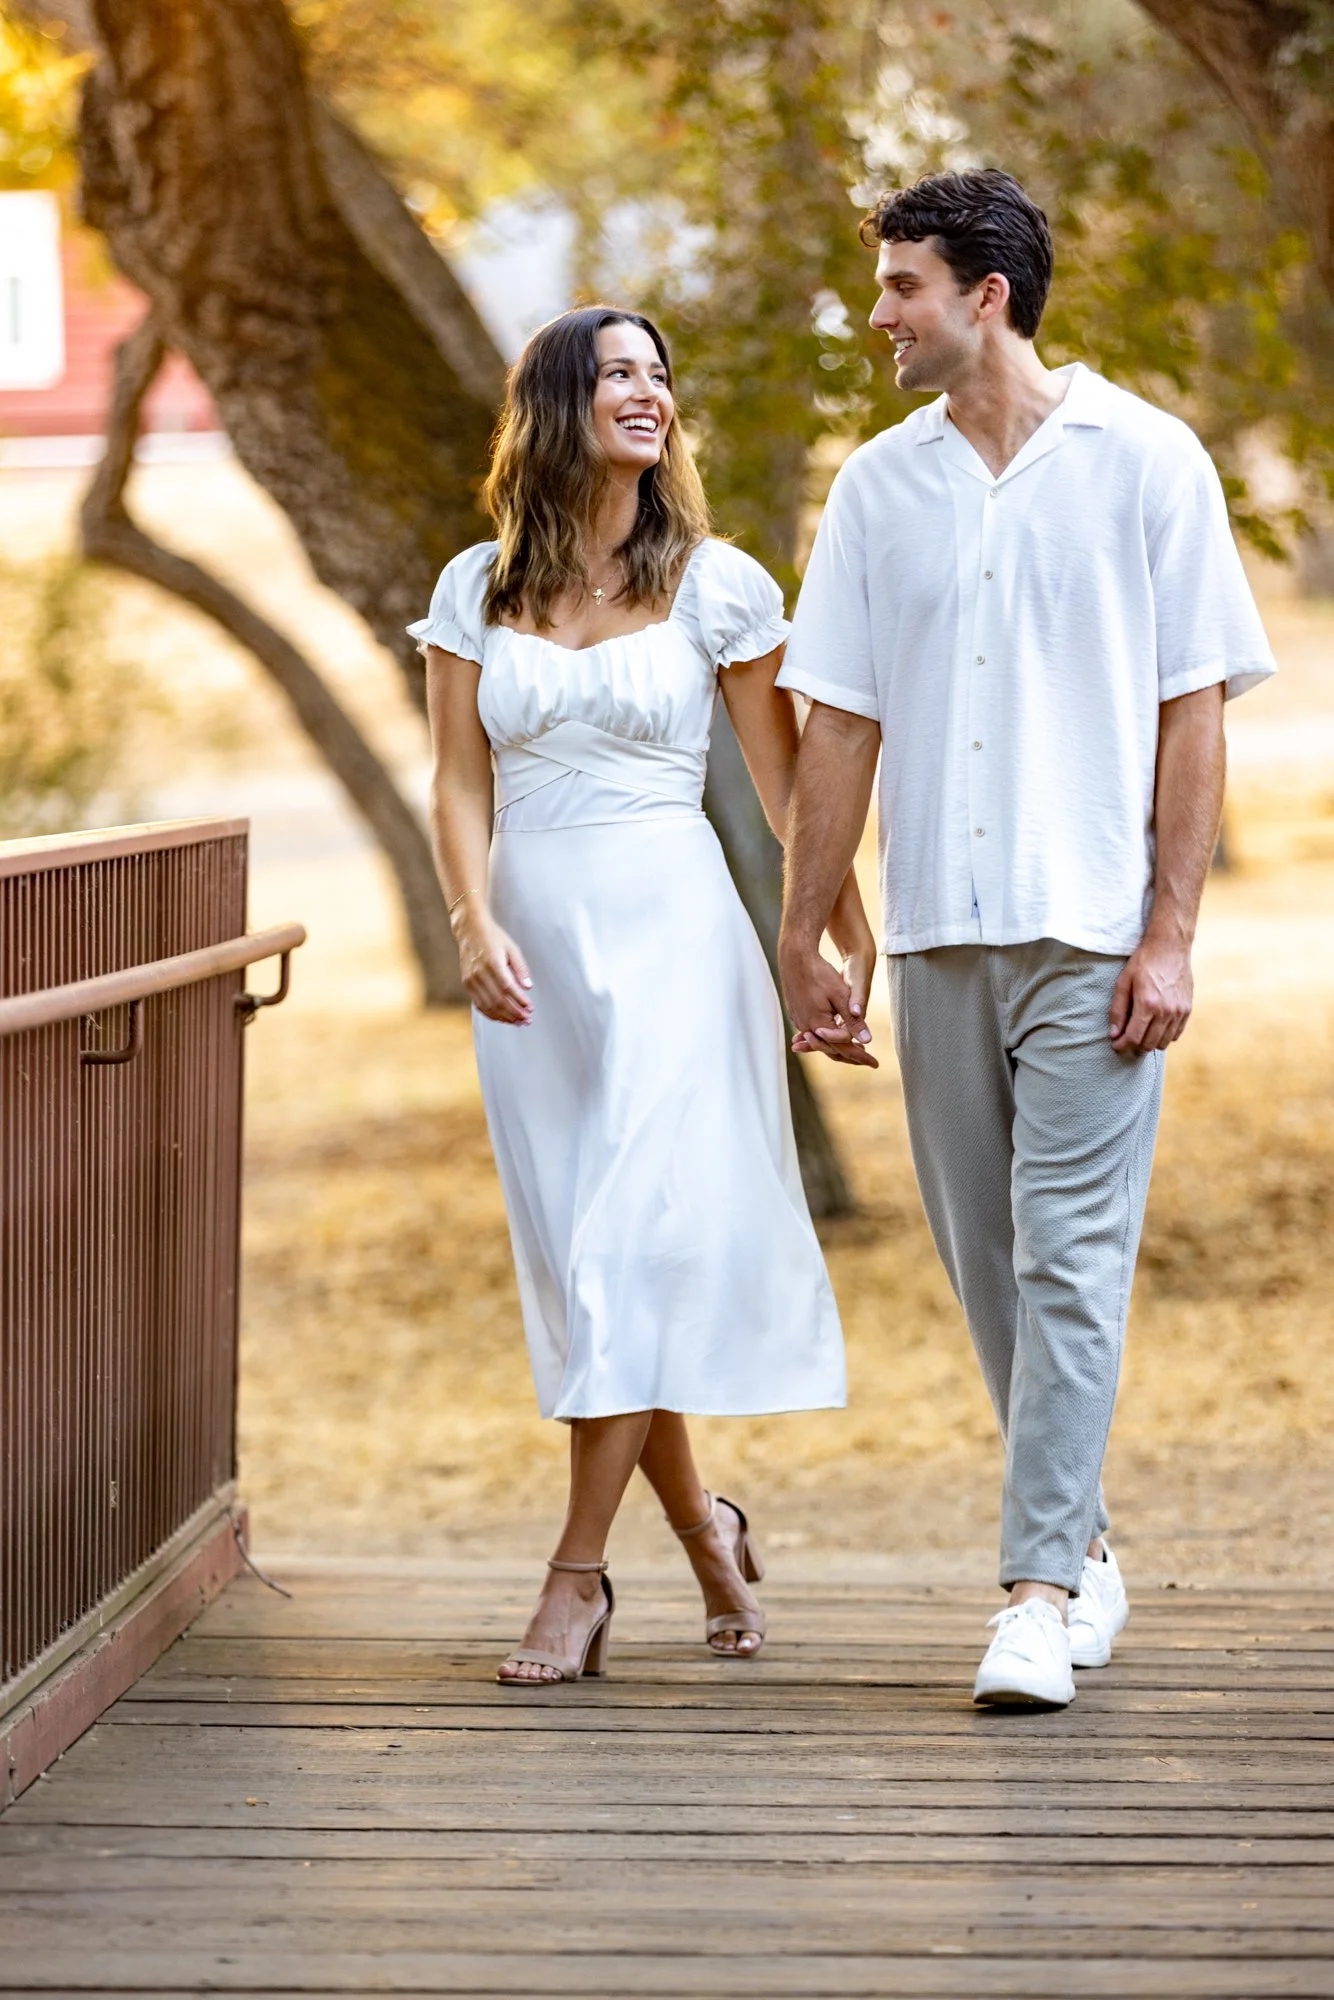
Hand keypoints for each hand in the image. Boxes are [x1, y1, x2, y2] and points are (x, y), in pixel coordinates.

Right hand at [455, 907, 532, 1023]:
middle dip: (514, 1013)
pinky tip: (503, 1018)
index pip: (508, 988)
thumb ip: (521, 968)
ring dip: (504, 1017)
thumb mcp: (512, 948)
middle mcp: (480, 973)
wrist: (470, 931)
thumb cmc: (493, 938)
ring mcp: (471, 980)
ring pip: (488, 1006)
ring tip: (518, 1022)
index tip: (530, 1008)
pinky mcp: (466, 984)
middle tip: (527, 1019)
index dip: (519, 1001)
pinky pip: (479, 1004)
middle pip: (498, 1000)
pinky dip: (492, 1014)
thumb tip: (528, 987)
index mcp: (493, 963)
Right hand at [779, 932, 877, 1068]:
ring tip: (854, 1050)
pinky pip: (812, 1031)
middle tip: (867, 1062)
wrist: (794, 958)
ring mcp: (799, 1020)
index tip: (875, 1064)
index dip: (861, 1057)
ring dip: (836, 1046)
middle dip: (850, 1056)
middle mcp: (806, 1026)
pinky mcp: (796, 1012)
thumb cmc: (820, 974)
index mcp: (818, 1025)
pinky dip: (825, 1036)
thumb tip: (868, 1040)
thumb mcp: (841, 996)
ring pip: (820, 1041)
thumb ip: (853, 1021)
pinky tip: (832, 1034)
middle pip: (830, 1049)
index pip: (843, 1048)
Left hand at [1109, 933, 1191, 1053]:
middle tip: (1126, 1039)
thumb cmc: (1144, 962)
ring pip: (1163, 1042)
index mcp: (1147, 1004)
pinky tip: (1155, 1027)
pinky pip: (1176, 1034)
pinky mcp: (1188, 1009)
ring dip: (1150, 1042)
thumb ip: (1117, 1009)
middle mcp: (1166, 1011)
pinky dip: (1164, 1036)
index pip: (1133, 1037)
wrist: (1171, 947)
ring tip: (1140, 1033)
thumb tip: (1114, 1034)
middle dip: (1134, 1046)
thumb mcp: (1123, 982)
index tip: (1116, 1045)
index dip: (1122, 1045)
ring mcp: (1179, 1011)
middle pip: (1149, 1044)